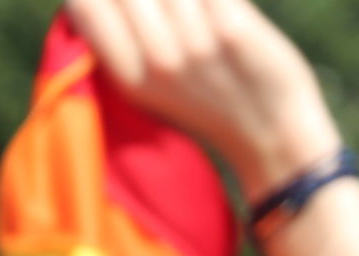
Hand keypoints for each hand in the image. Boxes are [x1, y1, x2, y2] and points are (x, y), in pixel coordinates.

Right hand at [66, 0, 342, 196]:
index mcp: (129, 77)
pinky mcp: (233, 28)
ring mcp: (195, 43)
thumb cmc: (212, 102)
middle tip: (171, 13)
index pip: (83, 3)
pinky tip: (221, 9)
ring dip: (186, 0)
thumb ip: (123, 39)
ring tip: (199, 16)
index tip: (125, 5)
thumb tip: (92, 0)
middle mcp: (156, 60)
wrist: (275, 138)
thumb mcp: (151, 86)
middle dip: (153, 0)